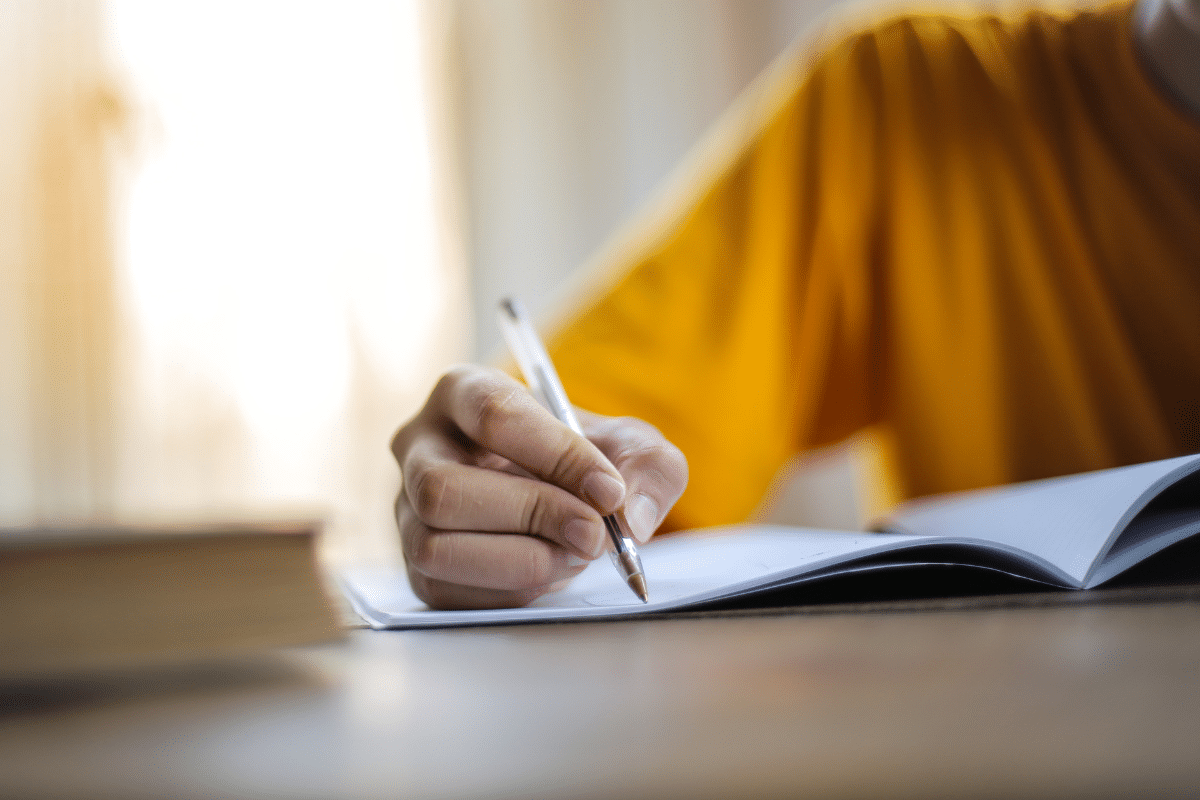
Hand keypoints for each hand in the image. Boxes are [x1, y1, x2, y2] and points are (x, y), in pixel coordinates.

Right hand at [391, 365, 687, 609]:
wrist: (564, 502)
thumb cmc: (586, 461)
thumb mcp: (633, 448)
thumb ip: (649, 468)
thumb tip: (631, 516)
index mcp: (464, 391)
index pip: (493, 414)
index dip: (555, 455)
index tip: (608, 490)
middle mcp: (419, 446)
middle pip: (444, 488)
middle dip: (530, 516)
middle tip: (593, 534)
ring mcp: (407, 509)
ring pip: (435, 546)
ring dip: (519, 561)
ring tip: (575, 554)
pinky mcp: (416, 566)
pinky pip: (445, 591)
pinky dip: (510, 590)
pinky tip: (549, 572)